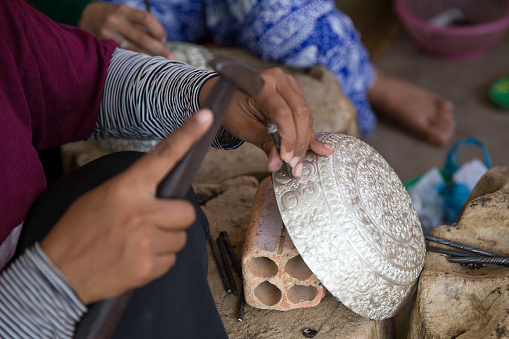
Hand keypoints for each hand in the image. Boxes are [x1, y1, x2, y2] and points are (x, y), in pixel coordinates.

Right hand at [40, 109, 212, 304]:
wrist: (59, 275)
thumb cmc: (77, 231)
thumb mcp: (99, 198)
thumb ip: (133, 190)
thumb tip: (162, 190)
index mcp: (125, 188)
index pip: (163, 156)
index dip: (187, 135)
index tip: (205, 117)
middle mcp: (140, 213)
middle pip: (187, 211)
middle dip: (177, 218)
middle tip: (157, 223)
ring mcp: (145, 242)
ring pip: (181, 238)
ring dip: (166, 241)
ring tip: (139, 244)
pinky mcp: (147, 268)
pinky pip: (171, 261)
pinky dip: (158, 261)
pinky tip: (136, 259)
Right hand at [79, 2, 173, 58]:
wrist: (85, 17)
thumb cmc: (113, 16)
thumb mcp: (125, 13)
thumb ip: (140, 25)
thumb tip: (160, 42)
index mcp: (124, 10)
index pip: (147, 19)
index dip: (159, 30)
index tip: (164, 39)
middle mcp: (115, 21)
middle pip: (143, 39)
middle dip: (159, 50)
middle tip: (171, 58)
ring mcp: (107, 35)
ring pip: (133, 51)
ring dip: (149, 59)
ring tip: (160, 66)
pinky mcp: (102, 46)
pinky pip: (123, 57)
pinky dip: (135, 62)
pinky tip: (143, 67)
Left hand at [201, 68, 332, 176]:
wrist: (229, 94)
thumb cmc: (232, 108)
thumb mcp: (242, 126)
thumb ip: (262, 142)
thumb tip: (277, 163)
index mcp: (262, 84)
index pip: (282, 113)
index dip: (287, 137)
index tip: (285, 158)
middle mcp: (279, 80)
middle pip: (299, 113)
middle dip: (298, 142)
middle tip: (294, 165)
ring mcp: (290, 85)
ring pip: (305, 117)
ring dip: (304, 142)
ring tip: (298, 164)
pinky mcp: (296, 94)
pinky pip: (306, 117)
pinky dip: (310, 136)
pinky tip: (323, 150)